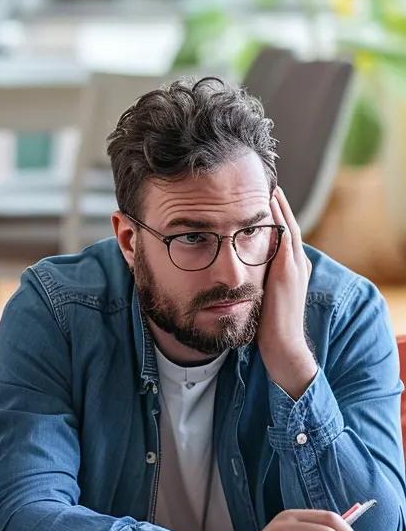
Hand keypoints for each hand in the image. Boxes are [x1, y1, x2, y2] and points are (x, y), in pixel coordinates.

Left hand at [257, 186, 315, 397]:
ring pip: (287, 226)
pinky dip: (277, 218)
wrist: (282, 347)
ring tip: (269, 186)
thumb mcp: (261, 297)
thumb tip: (234, 272)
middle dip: (278, 205)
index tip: (261, 198)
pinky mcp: (287, 271)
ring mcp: (294, 267)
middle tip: (267, 183)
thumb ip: (254, 280)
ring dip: (278, 206)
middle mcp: (296, 264)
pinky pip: (284, 236)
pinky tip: (268, 204)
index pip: (282, 234)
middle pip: (287, 224)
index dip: (274, 216)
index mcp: (291, 270)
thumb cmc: (268, 327)